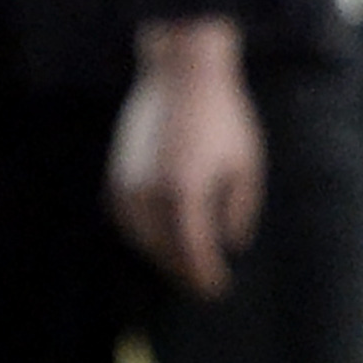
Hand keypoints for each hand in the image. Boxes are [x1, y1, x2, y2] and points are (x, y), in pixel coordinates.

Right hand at [109, 18, 267, 295]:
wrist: (180, 73)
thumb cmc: (223, 115)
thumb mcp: (246, 163)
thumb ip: (239, 208)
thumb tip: (230, 243)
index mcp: (184, 193)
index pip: (192, 251)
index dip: (206, 275)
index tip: (218, 289)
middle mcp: (149, 194)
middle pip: (164, 250)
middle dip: (184, 270)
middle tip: (203, 284)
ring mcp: (126, 184)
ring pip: (141, 238)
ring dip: (162, 256)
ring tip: (184, 266)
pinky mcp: (116, 173)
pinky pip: (128, 219)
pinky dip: (144, 235)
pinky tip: (160, 238)